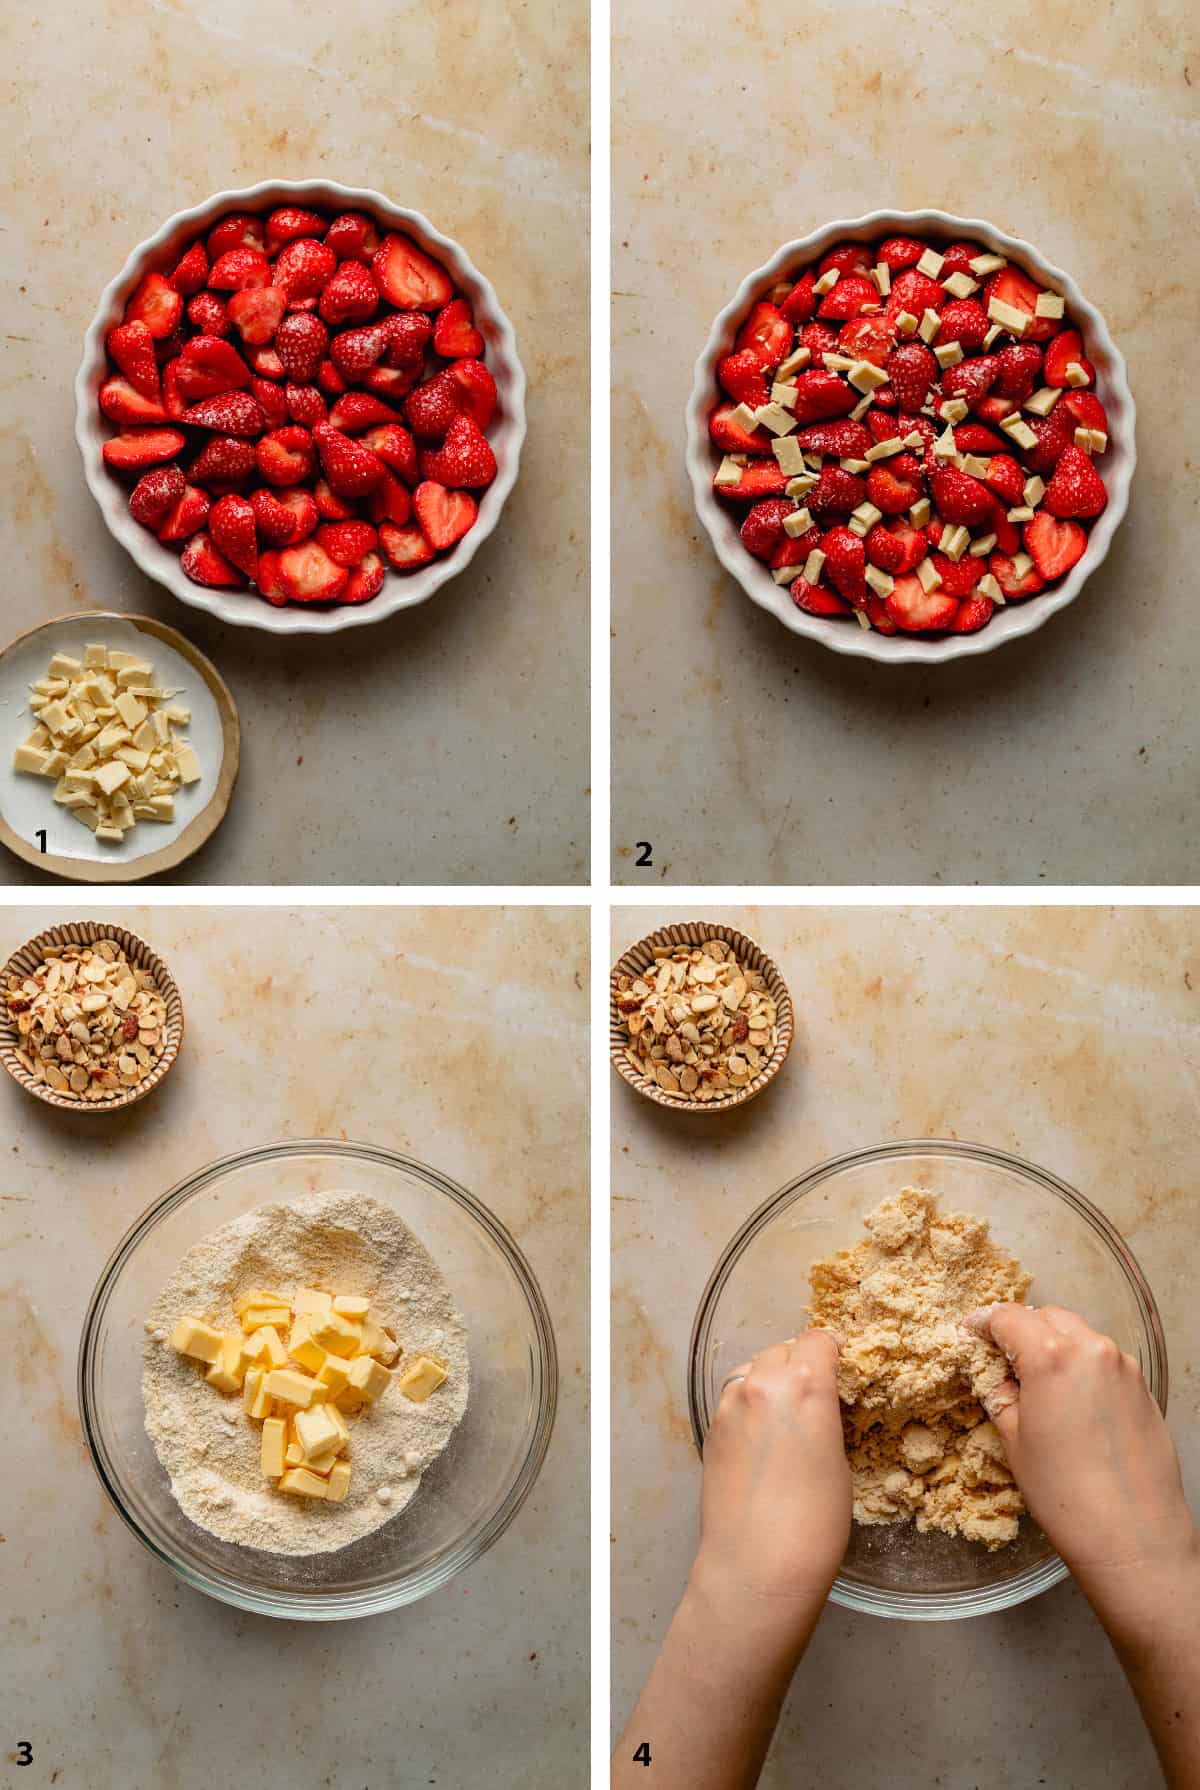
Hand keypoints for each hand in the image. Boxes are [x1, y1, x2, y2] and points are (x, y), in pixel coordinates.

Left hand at [691, 1331, 850, 1624]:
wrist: (756, 1566)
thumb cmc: (815, 1524)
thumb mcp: (839, 1461)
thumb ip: (825, 1417)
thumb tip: (820, 1406)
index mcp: (804, 1385)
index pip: (817, 1340)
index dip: (831, 1353)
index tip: (839, 1370)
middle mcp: (761, 1383)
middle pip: (782, 1351)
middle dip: (800, 1365)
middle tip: (815, 1397)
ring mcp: (728, 1405)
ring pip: (753, 1371)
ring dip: (770, 1382)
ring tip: (785, 1418)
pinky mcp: (710, 1429)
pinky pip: (734, 1399)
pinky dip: (749, 1406)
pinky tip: (761, 1440)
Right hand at [975, 1304, 1198, 1608]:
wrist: (1134, 1539)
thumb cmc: (1066, 1495)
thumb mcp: (1014, 1440)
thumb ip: (999, 1393)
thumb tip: (992, 1376)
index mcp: (1052, 1356)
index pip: (1008, 1317)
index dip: (983, 1323)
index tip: (970, 1335)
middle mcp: (1093, 1350)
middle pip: (1047, 1317)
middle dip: (1021, 1331)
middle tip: (1002, 1363)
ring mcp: (1124, 1368)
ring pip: (1080, 1336)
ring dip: (1055, 1347)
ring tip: (1039, 1388)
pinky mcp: (1144, 1389)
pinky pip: (1104, 1361)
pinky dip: (1082, 1367)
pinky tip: (1073, 1405)